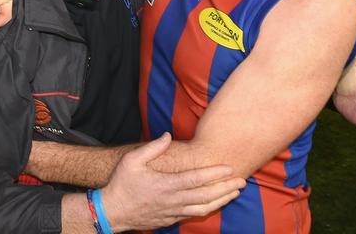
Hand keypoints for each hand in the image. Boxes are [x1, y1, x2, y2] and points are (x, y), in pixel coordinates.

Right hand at [101, 133, 244, 231]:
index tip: (229, 167)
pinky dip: (209, 209)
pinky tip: (216, 203)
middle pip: (206, 195)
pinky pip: (195, 215)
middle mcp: (173, 200)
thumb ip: (152, 148)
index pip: (196, 179)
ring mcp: (174, 211)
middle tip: (242, 180)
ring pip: (204, 208)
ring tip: (235, 192)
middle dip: (226, 188)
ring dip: (222, 200)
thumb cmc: (122, 184)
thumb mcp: (132, 160)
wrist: (113, 212)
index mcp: (166, 184)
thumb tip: (167, 136)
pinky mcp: (171, 219)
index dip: (215, 173)